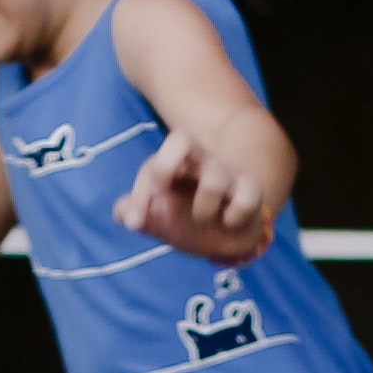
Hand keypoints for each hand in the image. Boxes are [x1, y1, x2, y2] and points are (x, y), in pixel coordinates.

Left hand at [116, 132, 275, 262]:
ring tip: (202, 219)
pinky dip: (235, 216)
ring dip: (203, 209)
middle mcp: (199, 162)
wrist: (230, 234)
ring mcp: (227, 175)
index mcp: (175, 165)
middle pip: (181, 138)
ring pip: (214, 180)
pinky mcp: (251, 192)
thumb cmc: (189, 217)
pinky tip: (229, 223)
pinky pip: (247, 197)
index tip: (135, 224)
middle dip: (164, 167)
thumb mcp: (160, 220)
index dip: (141, 194)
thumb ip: (139, 215)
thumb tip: (122, 212)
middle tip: (161, 196)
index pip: (152, 166)